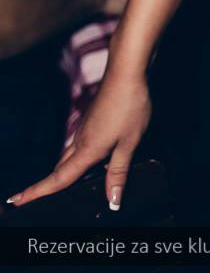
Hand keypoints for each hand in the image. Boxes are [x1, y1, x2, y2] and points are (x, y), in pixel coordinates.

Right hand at [5, 67, 151, 211]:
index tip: (16, 201)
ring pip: (69, 156)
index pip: (58, 179)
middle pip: (60, 169)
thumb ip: (118, 172)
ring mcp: (84, 128)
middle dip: (48, 186)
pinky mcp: (91, 120)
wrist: (125, 71)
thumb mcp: (129, 143)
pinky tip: (92, 159)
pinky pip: (79, 145)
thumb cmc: (129, 105)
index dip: (37, 192)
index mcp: (87, 150)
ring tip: (64, 187)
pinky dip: (78, 158)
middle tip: (33, 199)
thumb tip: (112, 201)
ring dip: (64, 172)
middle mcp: (80, 141)